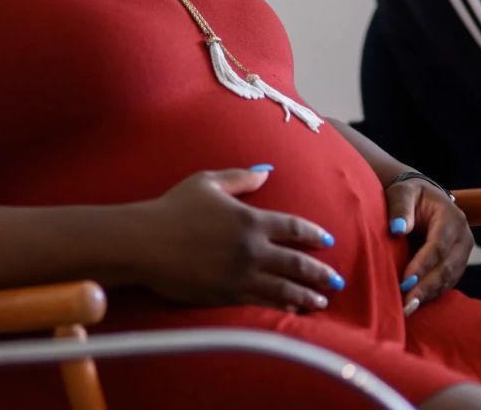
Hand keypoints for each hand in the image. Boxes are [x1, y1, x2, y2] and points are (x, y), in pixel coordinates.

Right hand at [133, 167, 340, 311]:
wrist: (145, 242)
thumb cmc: (172, 208)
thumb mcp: (207, 183)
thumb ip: (240, 178)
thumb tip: (266, 171)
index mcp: (251, 220)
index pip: (293, 228)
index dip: (313, 234)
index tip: (327, 241)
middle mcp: (252, 249)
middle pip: (296, 263)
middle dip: (319, 273)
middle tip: (335, 282)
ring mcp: (240, 275)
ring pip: (283, 288)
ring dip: (305, 295)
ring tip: (320, 302)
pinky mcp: (226, 295)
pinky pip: (261, 302)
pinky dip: (280, 306)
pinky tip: (290, 309)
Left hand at [386, 176, 473, 316]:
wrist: (423, 199)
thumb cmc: (409, 195)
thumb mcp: (402, 192)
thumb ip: (400, 207)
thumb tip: (398, 229)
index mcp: (452, 218)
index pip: (439, 246)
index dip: (423, 265)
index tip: (405, 281)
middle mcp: (463, 238)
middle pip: (447, 267)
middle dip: (426, 287)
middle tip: (407, 304)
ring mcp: (462, 254)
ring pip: (449, 279)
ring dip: (429, 295)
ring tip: (408, 309)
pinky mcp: (456, 266)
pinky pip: (446, 283)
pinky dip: (431, 295)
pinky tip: (415, 305)